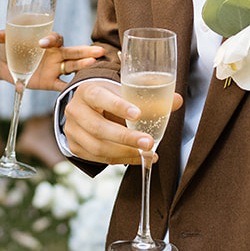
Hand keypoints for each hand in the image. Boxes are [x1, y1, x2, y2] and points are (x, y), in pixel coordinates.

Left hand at [0, 31, 104, 90]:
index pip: (55, 38)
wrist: (4, 62)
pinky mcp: (49, 82)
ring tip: (94, 65)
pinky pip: (62, 86)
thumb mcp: (6, 39)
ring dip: (83, 66)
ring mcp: (54, 68)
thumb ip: (4, 36)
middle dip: (86, 51)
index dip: (50, 39)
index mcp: (47, 40)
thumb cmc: (9, 45)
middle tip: (98, 51)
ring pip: (72, 67)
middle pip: (74, 52)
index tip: (41, 44)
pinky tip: (81, 91)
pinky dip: (70, 89)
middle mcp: (55, 53)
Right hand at [62, 79, 181, 165]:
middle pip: (98, 127)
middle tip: (149, 143)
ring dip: (125, 153)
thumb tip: (177, 100)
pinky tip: (137, 157)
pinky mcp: (75, 147)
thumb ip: (150, 95)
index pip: (99, 97)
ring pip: (97, 147)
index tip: (138, 114)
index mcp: (87, 90)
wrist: (88, 108)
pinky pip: (98, 158)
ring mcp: (72, 130)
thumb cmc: (110, 97)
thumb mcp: (124, 91)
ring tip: (147, 153)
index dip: (118, 106)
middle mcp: (75, 110)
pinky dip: (120, 160)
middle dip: (126, 138)